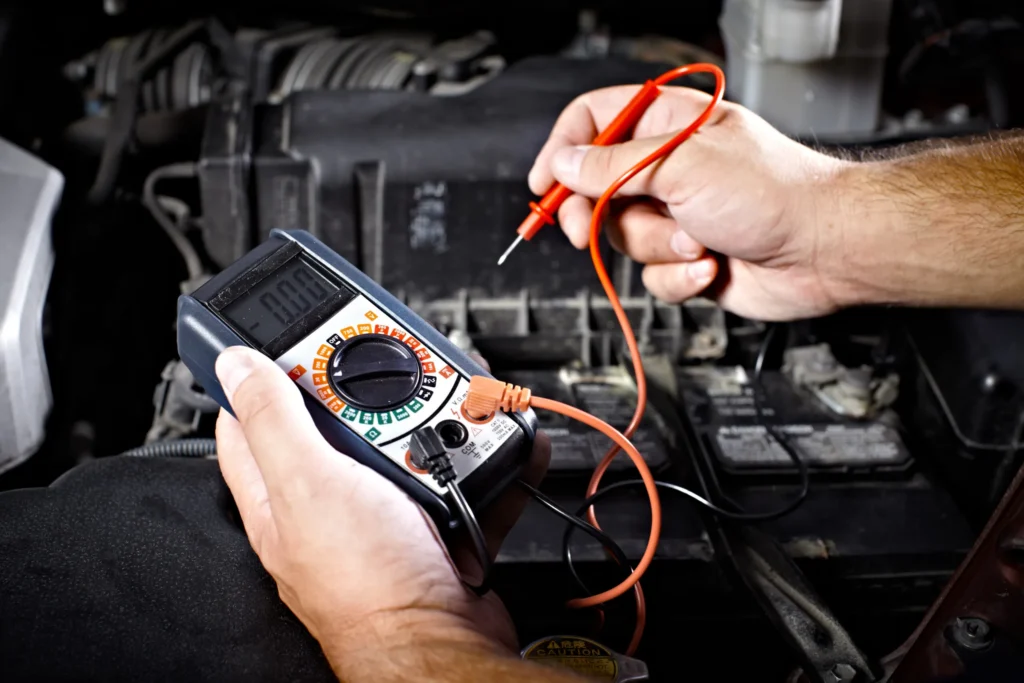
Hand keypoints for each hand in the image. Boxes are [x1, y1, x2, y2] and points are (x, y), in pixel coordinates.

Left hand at [213, 346, 548, 678]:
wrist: (445, 643)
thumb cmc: (368, 583)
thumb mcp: (309, 483)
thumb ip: (273, 420)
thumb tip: (235, 364)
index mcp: (281, 495)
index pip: (251, 421)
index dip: (264, 375)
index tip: (292, 341)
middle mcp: (329, 506)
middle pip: (344, 424)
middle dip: (375, 390)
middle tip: (400, 368)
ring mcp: (386, 518)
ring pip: (409, 446)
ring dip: (441, 420)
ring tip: (462, 406)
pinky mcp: (436, 530)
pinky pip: (463, 480)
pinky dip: (487, 461)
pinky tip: (506, 445)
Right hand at [529, 85, 854, 320]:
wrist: (823, 251)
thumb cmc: (773, 194)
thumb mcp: (682, 166)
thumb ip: (613, 166)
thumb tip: (565, 162)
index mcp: (668, 125)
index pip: (594, 121)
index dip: (562, 149)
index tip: (544, 183)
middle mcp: (669, 168)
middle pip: (595, 189)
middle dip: (595, 215)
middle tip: (584, 229)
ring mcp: (677, 213)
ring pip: (624, 238)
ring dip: (658, 246)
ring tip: (698, 238)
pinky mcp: (686, 257)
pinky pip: (652, 275)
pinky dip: (679, 275)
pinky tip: (712, 264)